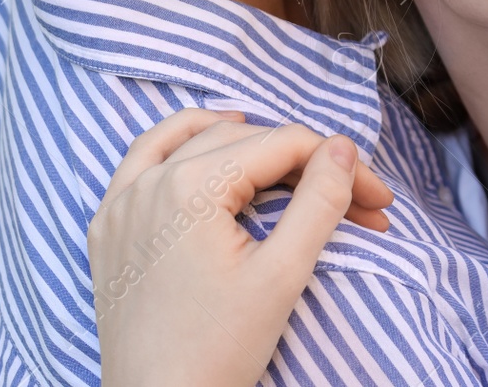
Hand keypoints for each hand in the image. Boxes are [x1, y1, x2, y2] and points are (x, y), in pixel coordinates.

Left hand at [89, 108, 395, 386]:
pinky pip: (142, 160)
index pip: (284, 147)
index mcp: (190, 187)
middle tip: (355, 201)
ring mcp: (121, 203)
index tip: (379, 203)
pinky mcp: (108, 227)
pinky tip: (206, 155)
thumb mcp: (283, 275)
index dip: (342, 167)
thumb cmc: (218, 351)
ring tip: (288, 156)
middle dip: (307, 164)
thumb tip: (342, 147)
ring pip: (191, 136)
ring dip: (245, 137)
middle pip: (246, 140)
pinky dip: (180, 146)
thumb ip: (320, 201)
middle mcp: (147, 182)